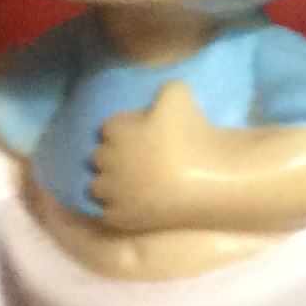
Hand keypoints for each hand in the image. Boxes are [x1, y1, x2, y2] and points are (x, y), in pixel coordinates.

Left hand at [89, 81, 221, 230]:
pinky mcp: (122, 218)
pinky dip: (117, 208)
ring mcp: (114, 193)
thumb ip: (160, 88)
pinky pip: (107, 213)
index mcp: (116, 133)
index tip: (139, 133)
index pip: (108, 127)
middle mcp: (108, 162)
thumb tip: (157, 93)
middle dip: (112, 155)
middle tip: (137, 156)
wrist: (208, 179)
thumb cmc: (192, 134)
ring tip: (131, 183)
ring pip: (96, 187)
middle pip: (98, 156)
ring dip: (109, 183)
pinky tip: (134, 203)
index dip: (123, 129)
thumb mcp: (178, 93)